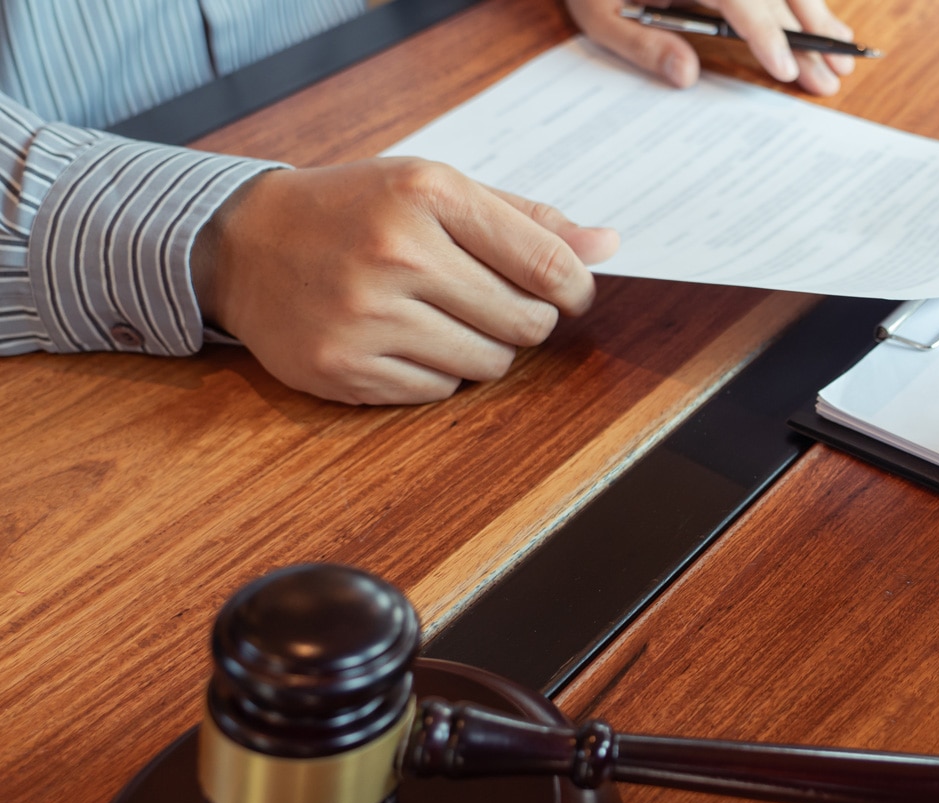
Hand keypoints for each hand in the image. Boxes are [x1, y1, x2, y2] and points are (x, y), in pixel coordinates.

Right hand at [192, 158, 619, 404]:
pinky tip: (405, 337)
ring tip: (445, 316)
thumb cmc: (356, 210)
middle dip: (528, 319)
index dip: (576, 288)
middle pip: (526, 322)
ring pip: (489, 363)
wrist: (243, 244)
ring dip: (485, 347)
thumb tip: (608, 245)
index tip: (572, 293)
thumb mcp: (435, 189)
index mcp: (428, 195)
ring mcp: (366, 316)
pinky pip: (439, 389)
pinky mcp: (343, 368)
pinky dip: (437, 370)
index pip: (548, 264)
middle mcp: (396, 253)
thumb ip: (525, 220)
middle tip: (498, 303)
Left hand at [567, 0, 854, 95]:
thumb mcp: (598, 14)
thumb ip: (640, 43)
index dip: (765, 33)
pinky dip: (805, 2)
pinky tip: (825, 25)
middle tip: (830, 78)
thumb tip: (685, 76)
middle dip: (807, 37)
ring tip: (843, 55)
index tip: (785, 68)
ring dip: (818, 18)